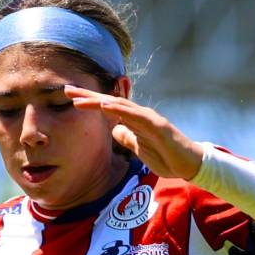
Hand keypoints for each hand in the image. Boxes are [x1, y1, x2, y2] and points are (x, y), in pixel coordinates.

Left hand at [65, 86, 203, 180]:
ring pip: (120, 106)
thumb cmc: (165, 156)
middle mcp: (140, 115)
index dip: (89, 102)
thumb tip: (115, 129)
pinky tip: (106, 105)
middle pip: (110, 102)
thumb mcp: (139, 148)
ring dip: (99, 101)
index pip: (107, 108)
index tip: (70, 97)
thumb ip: (127, 137)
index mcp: (134, 121)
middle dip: (88, 96)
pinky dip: (120, 110)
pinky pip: (136, 116)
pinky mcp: (157, 125)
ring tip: (79, 99)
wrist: (188, 165)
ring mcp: (149, 119)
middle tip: (66, 89)